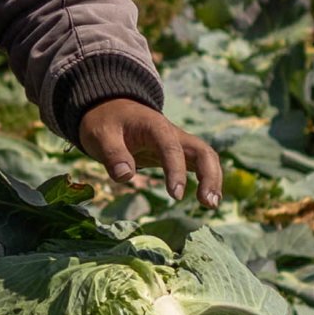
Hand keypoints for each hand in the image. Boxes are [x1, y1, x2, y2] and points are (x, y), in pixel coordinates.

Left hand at [79, 98, 221, 205]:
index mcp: (154, 126)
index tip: (175, 195)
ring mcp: (178, 143)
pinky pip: (199, 164)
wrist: (111, 109)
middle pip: (202, 150)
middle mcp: (173, 133)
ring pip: (206, 157)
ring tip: (211, 205)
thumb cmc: (105, 122)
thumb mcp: (100, 135)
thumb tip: (126, 176)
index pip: (171, 148)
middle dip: (209, 175)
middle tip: (208, 202)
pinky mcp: (177, 153)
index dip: (175, 171)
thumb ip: (112, 154)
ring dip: (213, 179)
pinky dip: (207, 179)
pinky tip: (207, 200)